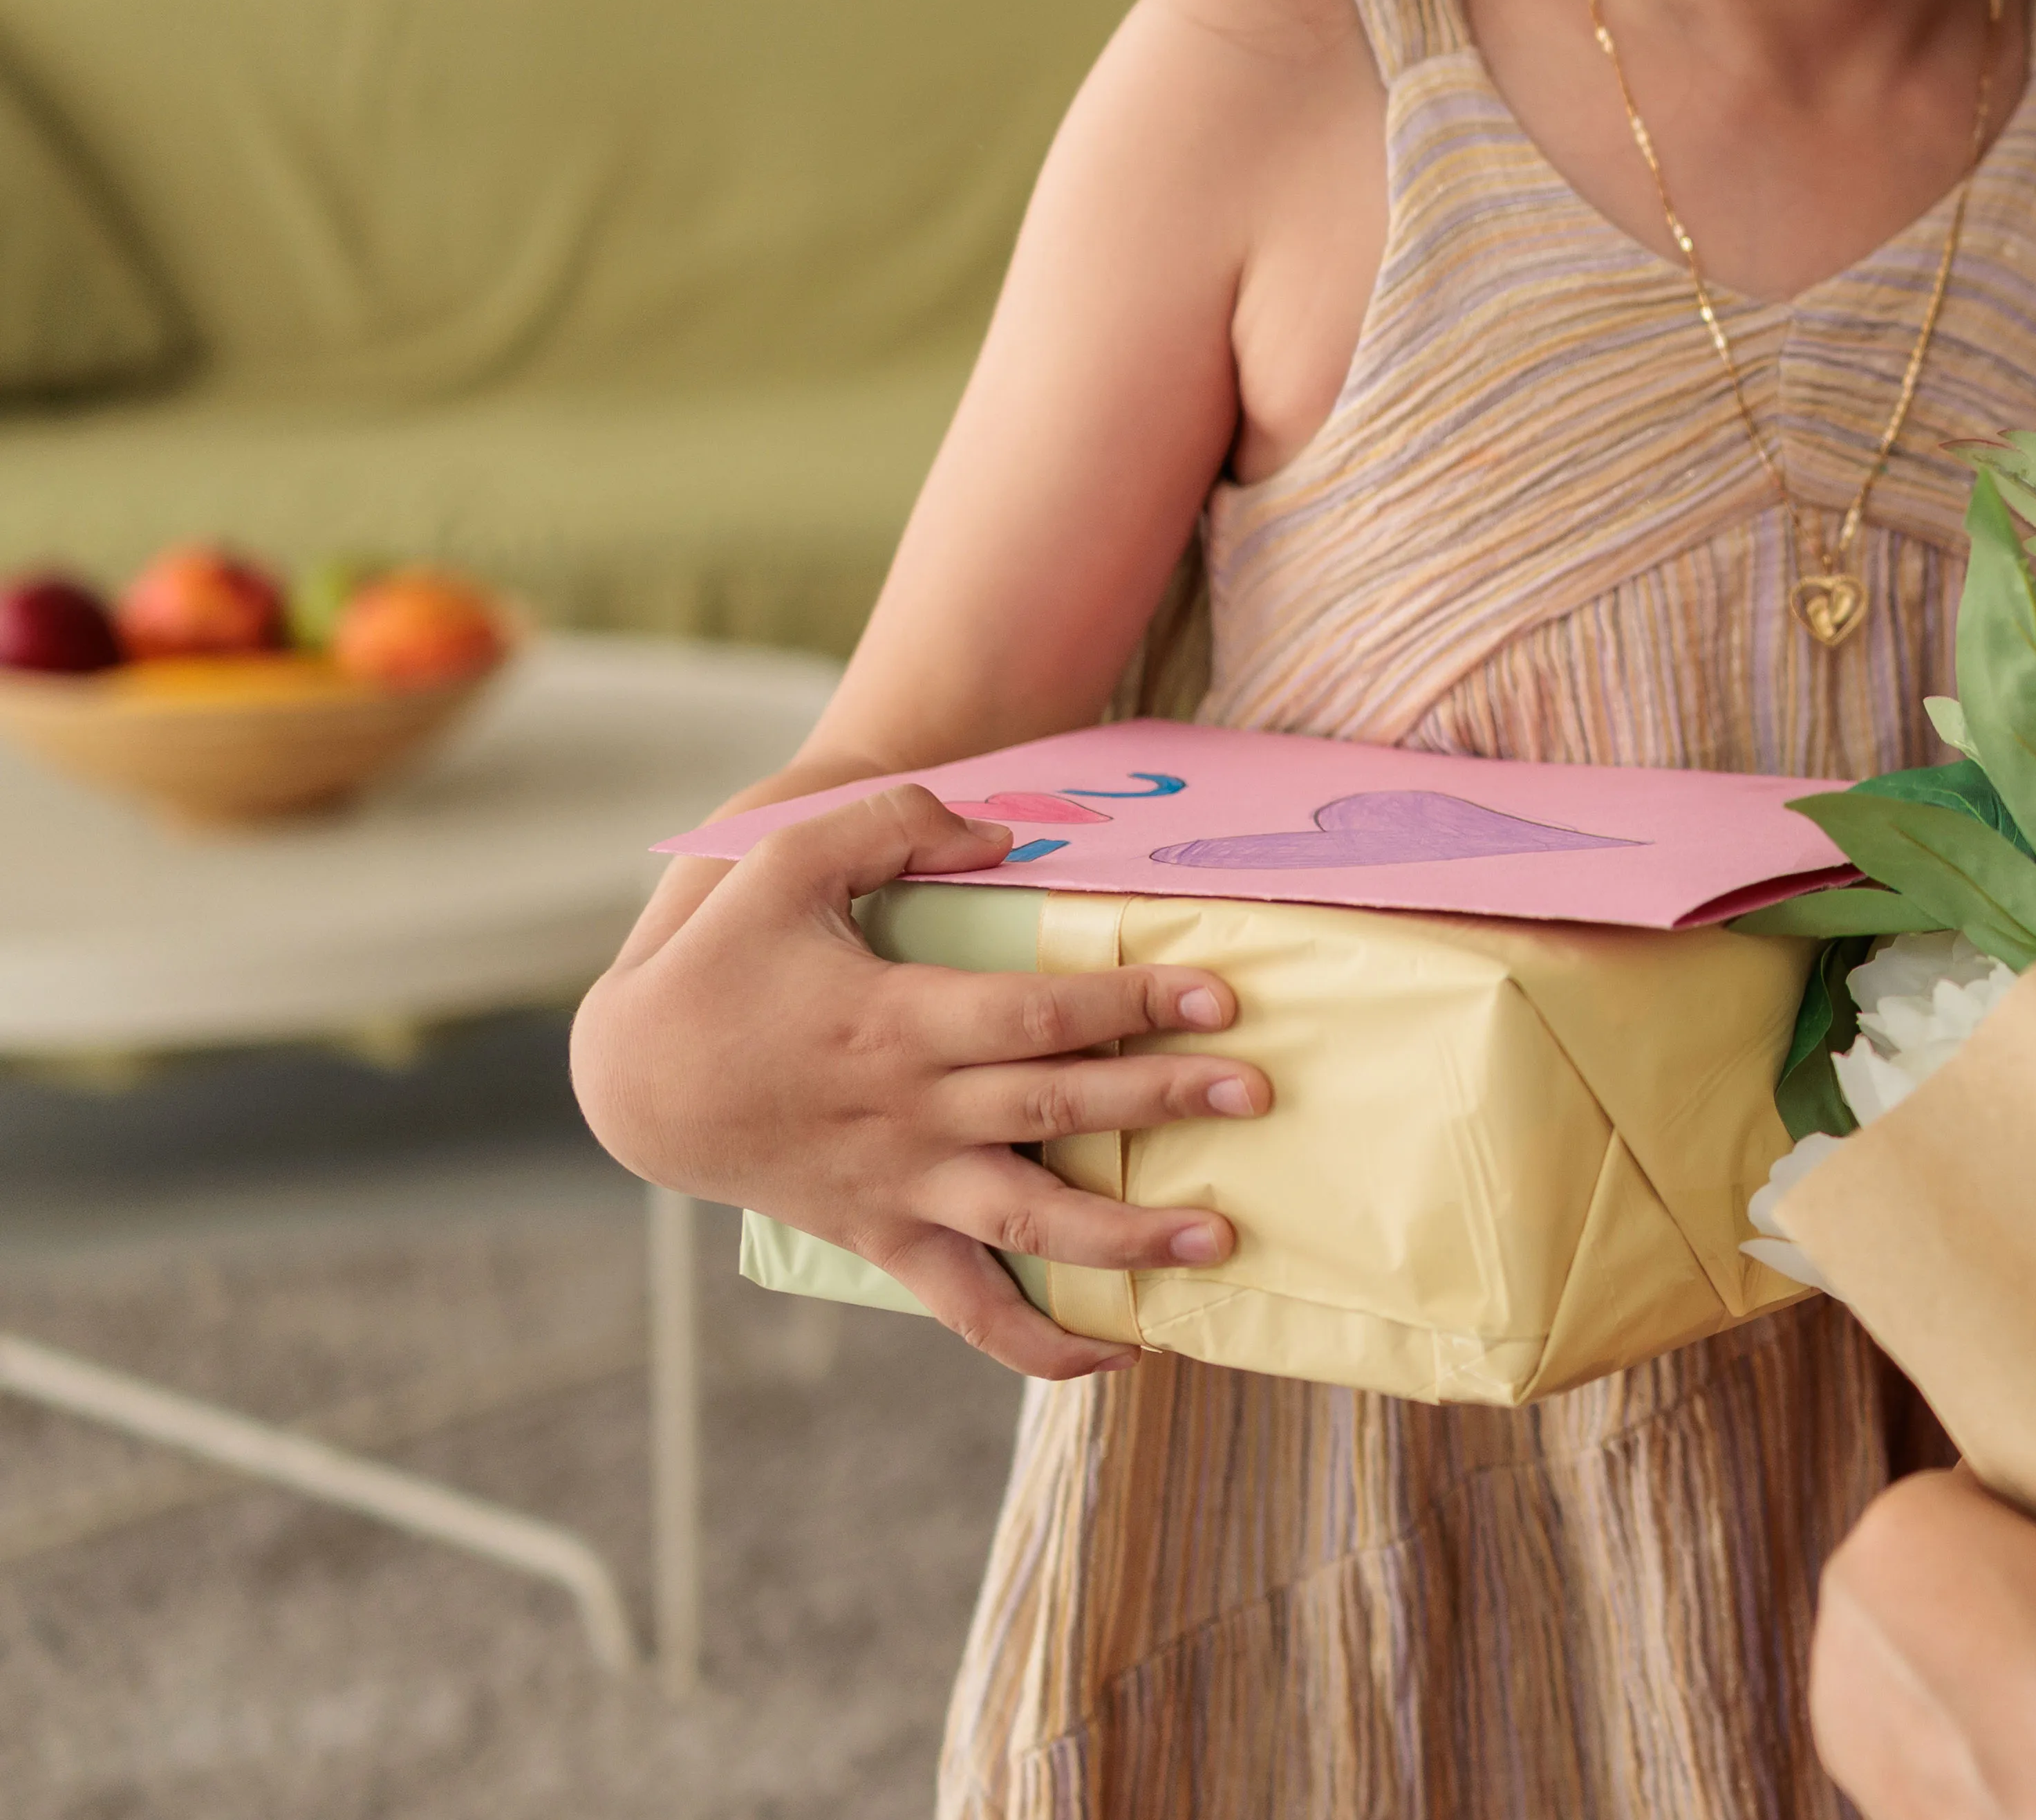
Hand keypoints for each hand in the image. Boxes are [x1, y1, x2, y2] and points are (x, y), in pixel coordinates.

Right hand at [567, 784, 1267, 1378]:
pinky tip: (1121, 1356)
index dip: (1130, 1005)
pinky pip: (969, 1310)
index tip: (1217, 997)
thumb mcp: (778, 858)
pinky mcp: (885, 1238)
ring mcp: (900, 1188)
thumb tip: (999, 834)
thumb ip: (888, 822)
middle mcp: (909, 1115)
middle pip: (1055, 1114)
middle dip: (1162, 1102)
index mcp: (896, 1022)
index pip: (1037, 1017)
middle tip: (1258, 1091)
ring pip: (1029, 1230)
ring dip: (1128, 1241)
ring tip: (1221, 1242)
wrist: (635, 1083)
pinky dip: (1041, 1344)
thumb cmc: (719, 961)